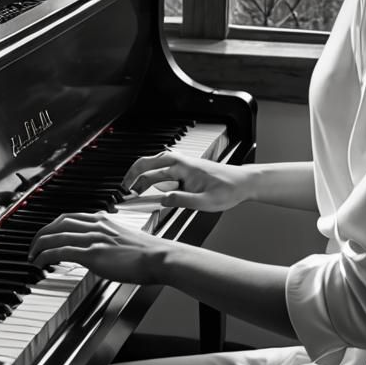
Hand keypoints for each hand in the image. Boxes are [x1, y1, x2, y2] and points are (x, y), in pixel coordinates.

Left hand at [28, 211, 170, 284]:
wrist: (158, 256)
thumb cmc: (147, 252)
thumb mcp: (124, 239)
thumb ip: (109, 240)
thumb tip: (102, 250)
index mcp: (103, 219)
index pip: (70, 217)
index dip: (54, 225)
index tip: (47, 234)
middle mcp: (96, 225)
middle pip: (59, 222)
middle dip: (42, 233)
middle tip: (33, 245)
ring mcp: (93, 238)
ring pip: (57, 235)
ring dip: (40, 245)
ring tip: (32, 256)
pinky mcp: (93, 253)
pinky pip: (62, 251)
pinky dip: (47, 255)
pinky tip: (40, 263)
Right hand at [121, 151, 247, 212]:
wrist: (242, 183)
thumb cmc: (228, 190)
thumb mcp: (205, 202)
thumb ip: (183, 200)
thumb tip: (163, 200)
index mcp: (182, 167)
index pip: (150, 171)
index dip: (134, 182)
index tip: (126, 193)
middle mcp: (180, 162)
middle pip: (148, 164)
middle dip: (133, 176)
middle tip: (123, 191)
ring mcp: (183, 165)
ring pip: (155, 166)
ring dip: (142, 176)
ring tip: (134, 191)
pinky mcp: (186, 170)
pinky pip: (163, 170)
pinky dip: (152, 177)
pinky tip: (151, 187)